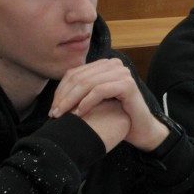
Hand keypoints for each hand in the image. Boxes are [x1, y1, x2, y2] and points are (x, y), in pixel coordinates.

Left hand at [50, 58, 168, 151]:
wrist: (140, 129)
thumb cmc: (116, 116)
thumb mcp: (95, 100)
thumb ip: (82, 90)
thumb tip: (57, 93)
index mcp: (105, 65)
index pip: (75, 73)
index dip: (60, 90)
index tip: (53, 108)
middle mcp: (114, 65)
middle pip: (79, 77)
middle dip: (63, 96)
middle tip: (54, 113)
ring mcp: (122, 73)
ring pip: (87, 83)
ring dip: (72, 100)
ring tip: (64, 115)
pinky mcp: (127, 85)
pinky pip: (100, 90)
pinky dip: (87, 102)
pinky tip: (79, 113)